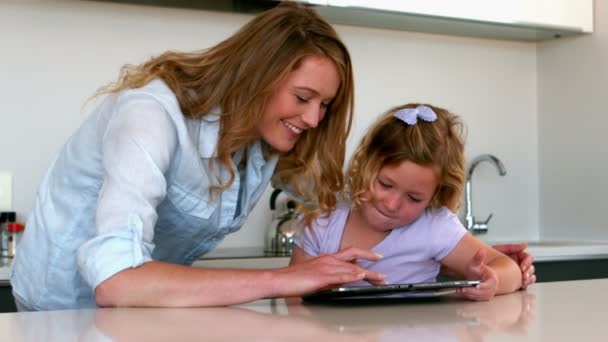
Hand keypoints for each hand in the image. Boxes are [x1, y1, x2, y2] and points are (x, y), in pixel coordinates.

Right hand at [271, 247, 385, 297]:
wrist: (278, 279)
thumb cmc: (292, 278)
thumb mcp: (314, 275)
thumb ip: (328, 276)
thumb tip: (340, 281)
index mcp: (326, 258)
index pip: (350, 252)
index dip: (365, 253)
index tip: (377, 257)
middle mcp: (327, 260)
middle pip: (355, 257)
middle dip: (371, 261)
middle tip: (384, 271)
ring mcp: (325, 267)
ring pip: (351, 268)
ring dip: (368, 274)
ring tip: (380, 279)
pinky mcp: (321, 277)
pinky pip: (340, 276)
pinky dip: (352, 276)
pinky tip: (361, 277)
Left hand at [458, 249, 498, 300]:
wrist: (479, 276)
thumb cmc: (478, 270)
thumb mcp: (476, 263)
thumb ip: (478, 257)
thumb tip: (481, 250)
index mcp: (493, 279)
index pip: (489, 284)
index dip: (484, 286)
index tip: (477, 286)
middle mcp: (492, 288)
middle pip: (483, 292)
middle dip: (472, 291)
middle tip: (462, 289)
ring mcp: (489, 294)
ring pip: (479, 296)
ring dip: (469, 294)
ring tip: (459, 290)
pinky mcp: (484, 298)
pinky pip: (477, 299)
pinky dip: (469, 296)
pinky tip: (462, 292)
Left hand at [492, 243, 535, 288]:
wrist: (480, 266)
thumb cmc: (489, 257)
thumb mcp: (499, 249)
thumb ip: (512, 247)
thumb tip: (525, 245)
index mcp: (518, 255)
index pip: (529, 257)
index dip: (527, 262)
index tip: (522, 268)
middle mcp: (520, 264)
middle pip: (531, 268)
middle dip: (528, 273)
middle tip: (523, 277)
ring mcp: (519, 273)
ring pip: (530, 276)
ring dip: (529, 279)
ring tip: (523, 282)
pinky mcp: (517, 281)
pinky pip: (526, 283)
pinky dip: (526, 284)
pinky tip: (522, 285)